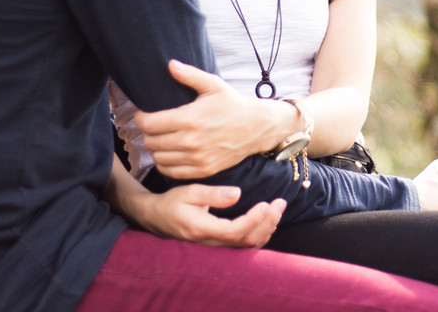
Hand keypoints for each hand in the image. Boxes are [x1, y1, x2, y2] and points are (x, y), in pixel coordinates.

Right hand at [133, 183, 286, 247]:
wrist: (157, 217)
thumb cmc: (173, 202)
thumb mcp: (189, 191)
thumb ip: (213, 194)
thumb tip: (237, 194)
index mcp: (201, 229)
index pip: (233, 232)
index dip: (253, 221)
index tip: (265, 205)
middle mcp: (209, 243)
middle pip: (245, 241)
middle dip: (267, 223)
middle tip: (280, 202)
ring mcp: (215, 247)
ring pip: (247, 246)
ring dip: (267, 228)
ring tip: (278, 207)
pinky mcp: (219, 245)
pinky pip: (244, 245)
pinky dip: (260, 233)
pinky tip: (268, 219)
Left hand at [134, 60, 288, 178]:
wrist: (257, 127)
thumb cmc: (234, 104)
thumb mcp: (214, 85)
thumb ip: (190, 75)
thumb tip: (170, 65)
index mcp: (189, 119)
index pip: (148, 124)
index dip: (140, 118)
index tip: (143, 114)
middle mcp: (190, 141)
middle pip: (150, 142)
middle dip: (147, 133)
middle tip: (153, 126)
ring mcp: (197, 158)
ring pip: (158, 158)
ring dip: (155, 149)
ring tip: (161, 139)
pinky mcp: (203, 169)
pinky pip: (171, 171)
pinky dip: (165, 164)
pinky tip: (170, 153)